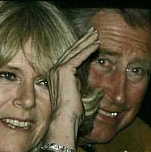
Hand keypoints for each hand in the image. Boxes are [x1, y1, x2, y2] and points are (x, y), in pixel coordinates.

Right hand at [45, 28, 99, 147]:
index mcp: (55, 75)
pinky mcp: (64, 70)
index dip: (79, 48)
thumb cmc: (71, 113)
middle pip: (71, 51)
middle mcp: (54, 70)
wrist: (65, 119)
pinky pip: (78, 56)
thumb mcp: (77, 94)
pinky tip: (96, 44)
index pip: (69, 58)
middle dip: (82, 40)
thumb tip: (90, 82)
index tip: (88, 41)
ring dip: (86, 41)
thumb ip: (79, 84)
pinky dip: (88, 49)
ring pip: (75, 51)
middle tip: (92, 32)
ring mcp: (57, 69)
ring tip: (95, 34)